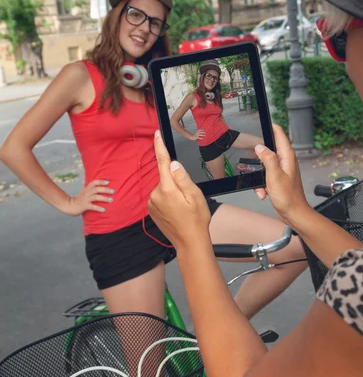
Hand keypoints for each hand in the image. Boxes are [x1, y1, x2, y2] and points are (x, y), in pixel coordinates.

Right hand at [62, 180, 113, 215]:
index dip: (101, 181)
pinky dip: (98, 208)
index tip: (108, 182)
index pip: (94, 183)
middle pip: (97, 189)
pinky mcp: (84, 206)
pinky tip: (103, 210)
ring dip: (104, 198)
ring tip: (111, 200)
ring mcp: (85, 199)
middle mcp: (86, 193)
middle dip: (105, 189)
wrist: (69, 206)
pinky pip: (92, 206)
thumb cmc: (79, 199)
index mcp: (87, 189)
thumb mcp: (84, 192)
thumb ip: (91, 190)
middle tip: (113, 191)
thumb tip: (101, 187)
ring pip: (96, 197)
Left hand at [149, 131, 210, 250]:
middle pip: (165, 177)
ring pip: (163, 187)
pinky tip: (177, 210)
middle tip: (188, 196)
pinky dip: (168, 199)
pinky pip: (160, 196)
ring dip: (172, 191)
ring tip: (184, 206)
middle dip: (176, 181)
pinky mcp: (152, 209)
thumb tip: (173, 163)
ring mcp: (152, 203)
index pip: (162, 162)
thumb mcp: (195, 196)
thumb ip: (183, 178)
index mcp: (167, 189)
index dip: (159, 146)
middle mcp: (156, 194)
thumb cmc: (196, 220)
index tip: (156, 134)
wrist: (189, 242)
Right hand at [254, 124, 308, 224]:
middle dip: (259, 158)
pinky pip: (265, 177)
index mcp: (287, 157)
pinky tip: (263, 192)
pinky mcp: (278, 180)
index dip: (271, 127)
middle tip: (253, 163)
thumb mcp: (274, 175)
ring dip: (259, 176)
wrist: (294, 214)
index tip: (263, 121)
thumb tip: (260, 146)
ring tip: (262, 186)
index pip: (279, 135)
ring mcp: (282, 170)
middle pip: (269, 150)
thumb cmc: (288, 197)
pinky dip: (261, 185)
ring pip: (264, 166)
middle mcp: (286, 161)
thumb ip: (267, 158)